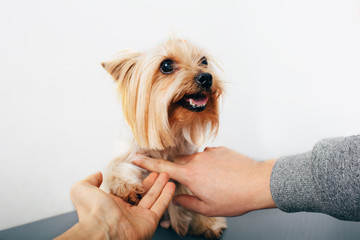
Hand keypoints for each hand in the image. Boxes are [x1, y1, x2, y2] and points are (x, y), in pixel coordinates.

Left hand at [55, 172, 174, 239]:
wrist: (103, 229)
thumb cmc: (92, 211)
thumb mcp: (82, 189)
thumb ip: (89, 180)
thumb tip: (97, 174)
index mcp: (112, 204)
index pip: (127, 190)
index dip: (135, 181)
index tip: (141, 171)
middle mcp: (126, 211)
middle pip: (142, 193)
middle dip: (151, 182)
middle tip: (158, 172)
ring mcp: (139, 217)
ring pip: (152, 198)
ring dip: (160, 186)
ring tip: (166, 174)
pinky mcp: (150, 221)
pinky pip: (160, 206)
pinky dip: (166, 195)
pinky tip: (171, 185)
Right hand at [133, 147, 275, 216]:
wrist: (258, 183)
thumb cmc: (234, 198)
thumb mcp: (207, 207)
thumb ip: (187, 202)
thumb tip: (175, 198)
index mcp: (190, 175)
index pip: (162, 167)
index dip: (147, 163)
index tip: (135, 157)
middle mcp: (197, 160)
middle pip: (178, 163)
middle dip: (179, 172)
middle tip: (191, 184)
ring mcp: (208, 153)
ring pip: (194, 160)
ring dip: (197, 170)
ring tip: (214, 182)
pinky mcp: (219, 149)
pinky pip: (208, 156)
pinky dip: (210, 165)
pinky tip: (222, 175)